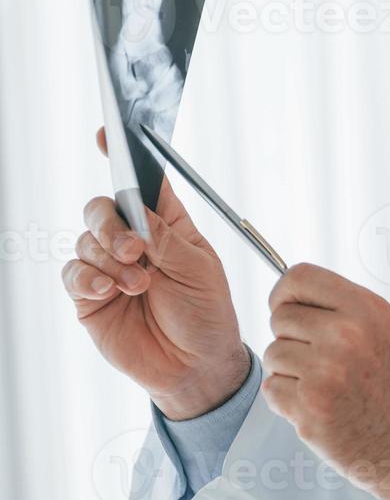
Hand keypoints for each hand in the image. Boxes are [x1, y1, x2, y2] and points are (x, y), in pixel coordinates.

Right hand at [63, 127, 250, 419]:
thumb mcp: (199, 271)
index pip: (142, 183)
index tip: (107, 133)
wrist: (196, 366)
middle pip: (103, 207)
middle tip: (135, 249)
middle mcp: (134, 239)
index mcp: (168, 225)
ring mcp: (108, 266)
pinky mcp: (89, 295)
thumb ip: (167, 240)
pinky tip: (110, 291)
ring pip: (87, 240)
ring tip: (140, 286)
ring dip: (111, 261)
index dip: (123, 156)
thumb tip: (137, 213)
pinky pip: (73, 273)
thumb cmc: (206, 314)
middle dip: (113, 224)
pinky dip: (89, 278)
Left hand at [261, 263, 389, 499]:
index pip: (299, 277)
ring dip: (290, 371)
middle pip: (280, 317)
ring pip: (274, 355)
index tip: (287, 308)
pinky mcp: (308, 407)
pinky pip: (272, 388)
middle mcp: (346, 335)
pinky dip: (287, 399)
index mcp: (368, 311)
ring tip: (325, 387)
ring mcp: (325, 372)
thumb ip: (348, 310)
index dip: (285, 293)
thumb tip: (299, 297)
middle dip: (291, 337)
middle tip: (318, 360)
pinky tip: (320, 407)